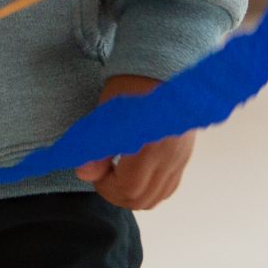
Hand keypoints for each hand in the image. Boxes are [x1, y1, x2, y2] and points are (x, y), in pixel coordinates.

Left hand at [74, 76, 197, 207]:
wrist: (160, 68)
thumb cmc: (130, 87)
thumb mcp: (106, 116)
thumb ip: (96, 149)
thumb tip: (84, 174)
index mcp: (150, 146)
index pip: (128, 188)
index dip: (106, 187)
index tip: (95, 172)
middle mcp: (169, 158)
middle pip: (142, 198)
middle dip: (117, 195)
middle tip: (103, 177)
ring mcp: (180, 159)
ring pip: (156, 197)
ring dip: (133, 195)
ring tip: (118, 177)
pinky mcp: (184, 157)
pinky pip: (168, 187)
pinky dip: (150, 190)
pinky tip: (136, 175)